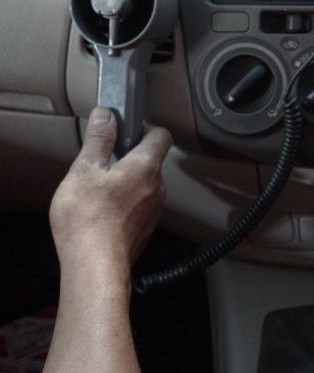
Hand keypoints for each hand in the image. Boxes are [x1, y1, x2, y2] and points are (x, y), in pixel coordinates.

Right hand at [50, 107, 172, 269]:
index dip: (146, 128)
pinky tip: (103, 211)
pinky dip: (126, 203)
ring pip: (145, 186)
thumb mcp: (85, 170)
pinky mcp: (146, 228)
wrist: (94, 265)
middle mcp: (157, 187)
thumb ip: (98, 140)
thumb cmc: (87, 217)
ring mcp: (154, 210)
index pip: (161, 136)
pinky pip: (140, 206)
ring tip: (100, 189)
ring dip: (127, 182)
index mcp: (146, 167)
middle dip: (130, 157)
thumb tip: (105, 115)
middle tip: (104, 162)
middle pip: (152, 161)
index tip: (127, 130)